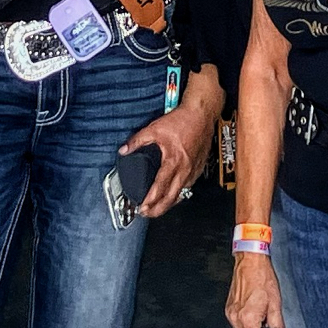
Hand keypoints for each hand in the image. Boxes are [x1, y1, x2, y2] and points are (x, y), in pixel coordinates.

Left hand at [120, 74, 218, 216]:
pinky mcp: (198, 168)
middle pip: (171, 197)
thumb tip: (125, 150)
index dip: (150, 199)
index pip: (160, 186)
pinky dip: (179, 193)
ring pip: (181, 193)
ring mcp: (193, 170)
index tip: (143, 207)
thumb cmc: (183, 120)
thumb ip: (138, 140)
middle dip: (158, 209)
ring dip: (169, 203)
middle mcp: (184, 168)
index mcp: (173, 160)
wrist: (202, 114)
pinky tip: (173, 194)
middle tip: (148, 213)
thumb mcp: (155, 128)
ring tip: (158, 207)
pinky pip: (188, 186)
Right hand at [225, 253, 287, 327]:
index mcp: (248, 319)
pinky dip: (247, 326)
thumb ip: (278, 327)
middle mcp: (236, 318)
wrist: (250, 261)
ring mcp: (231, 313)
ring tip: (265, 323)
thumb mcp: (275, 304)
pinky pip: (237, 325)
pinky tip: (256, 317)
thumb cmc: (263, 278)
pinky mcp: (229, 308)